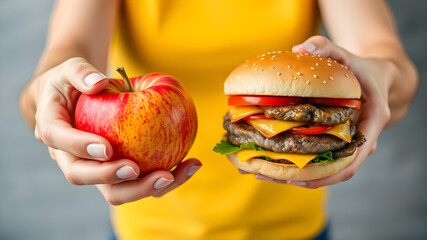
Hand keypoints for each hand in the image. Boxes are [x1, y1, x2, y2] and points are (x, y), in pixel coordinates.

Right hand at [33, 57, 201, 203]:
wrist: (76, 98)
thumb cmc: (74, 82)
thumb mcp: (71, 68)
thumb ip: (80, 72)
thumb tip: (99, 83)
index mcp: (52, 128)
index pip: (59, 140)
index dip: (81, 147)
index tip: (107, 148)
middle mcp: (69, 155)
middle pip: (83, 176)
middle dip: (111, 178)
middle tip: (138, 170)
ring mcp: (94, 167)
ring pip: (114, 190)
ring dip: (144, 187)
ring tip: (174, 174)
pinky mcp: (117, 170)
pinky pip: (138, 180)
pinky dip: (164, 177)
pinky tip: (188, 164)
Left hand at [250, 36, 392, 188]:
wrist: (378, 77)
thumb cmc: (361, 68)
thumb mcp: (346, 54)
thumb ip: (325, 47)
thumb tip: (298, 48)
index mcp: (372, 122)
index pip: (354, 156)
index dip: (328, 172)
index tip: (299, 176)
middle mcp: (364, 139)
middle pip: (338, 170)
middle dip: (306, 178)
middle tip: (269, 175)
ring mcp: (352, 144)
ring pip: (330, 169)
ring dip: (300, 175)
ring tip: (265, 173)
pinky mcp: (341, 144)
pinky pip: (325, 159)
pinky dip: (304, 164)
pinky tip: (277, 162)